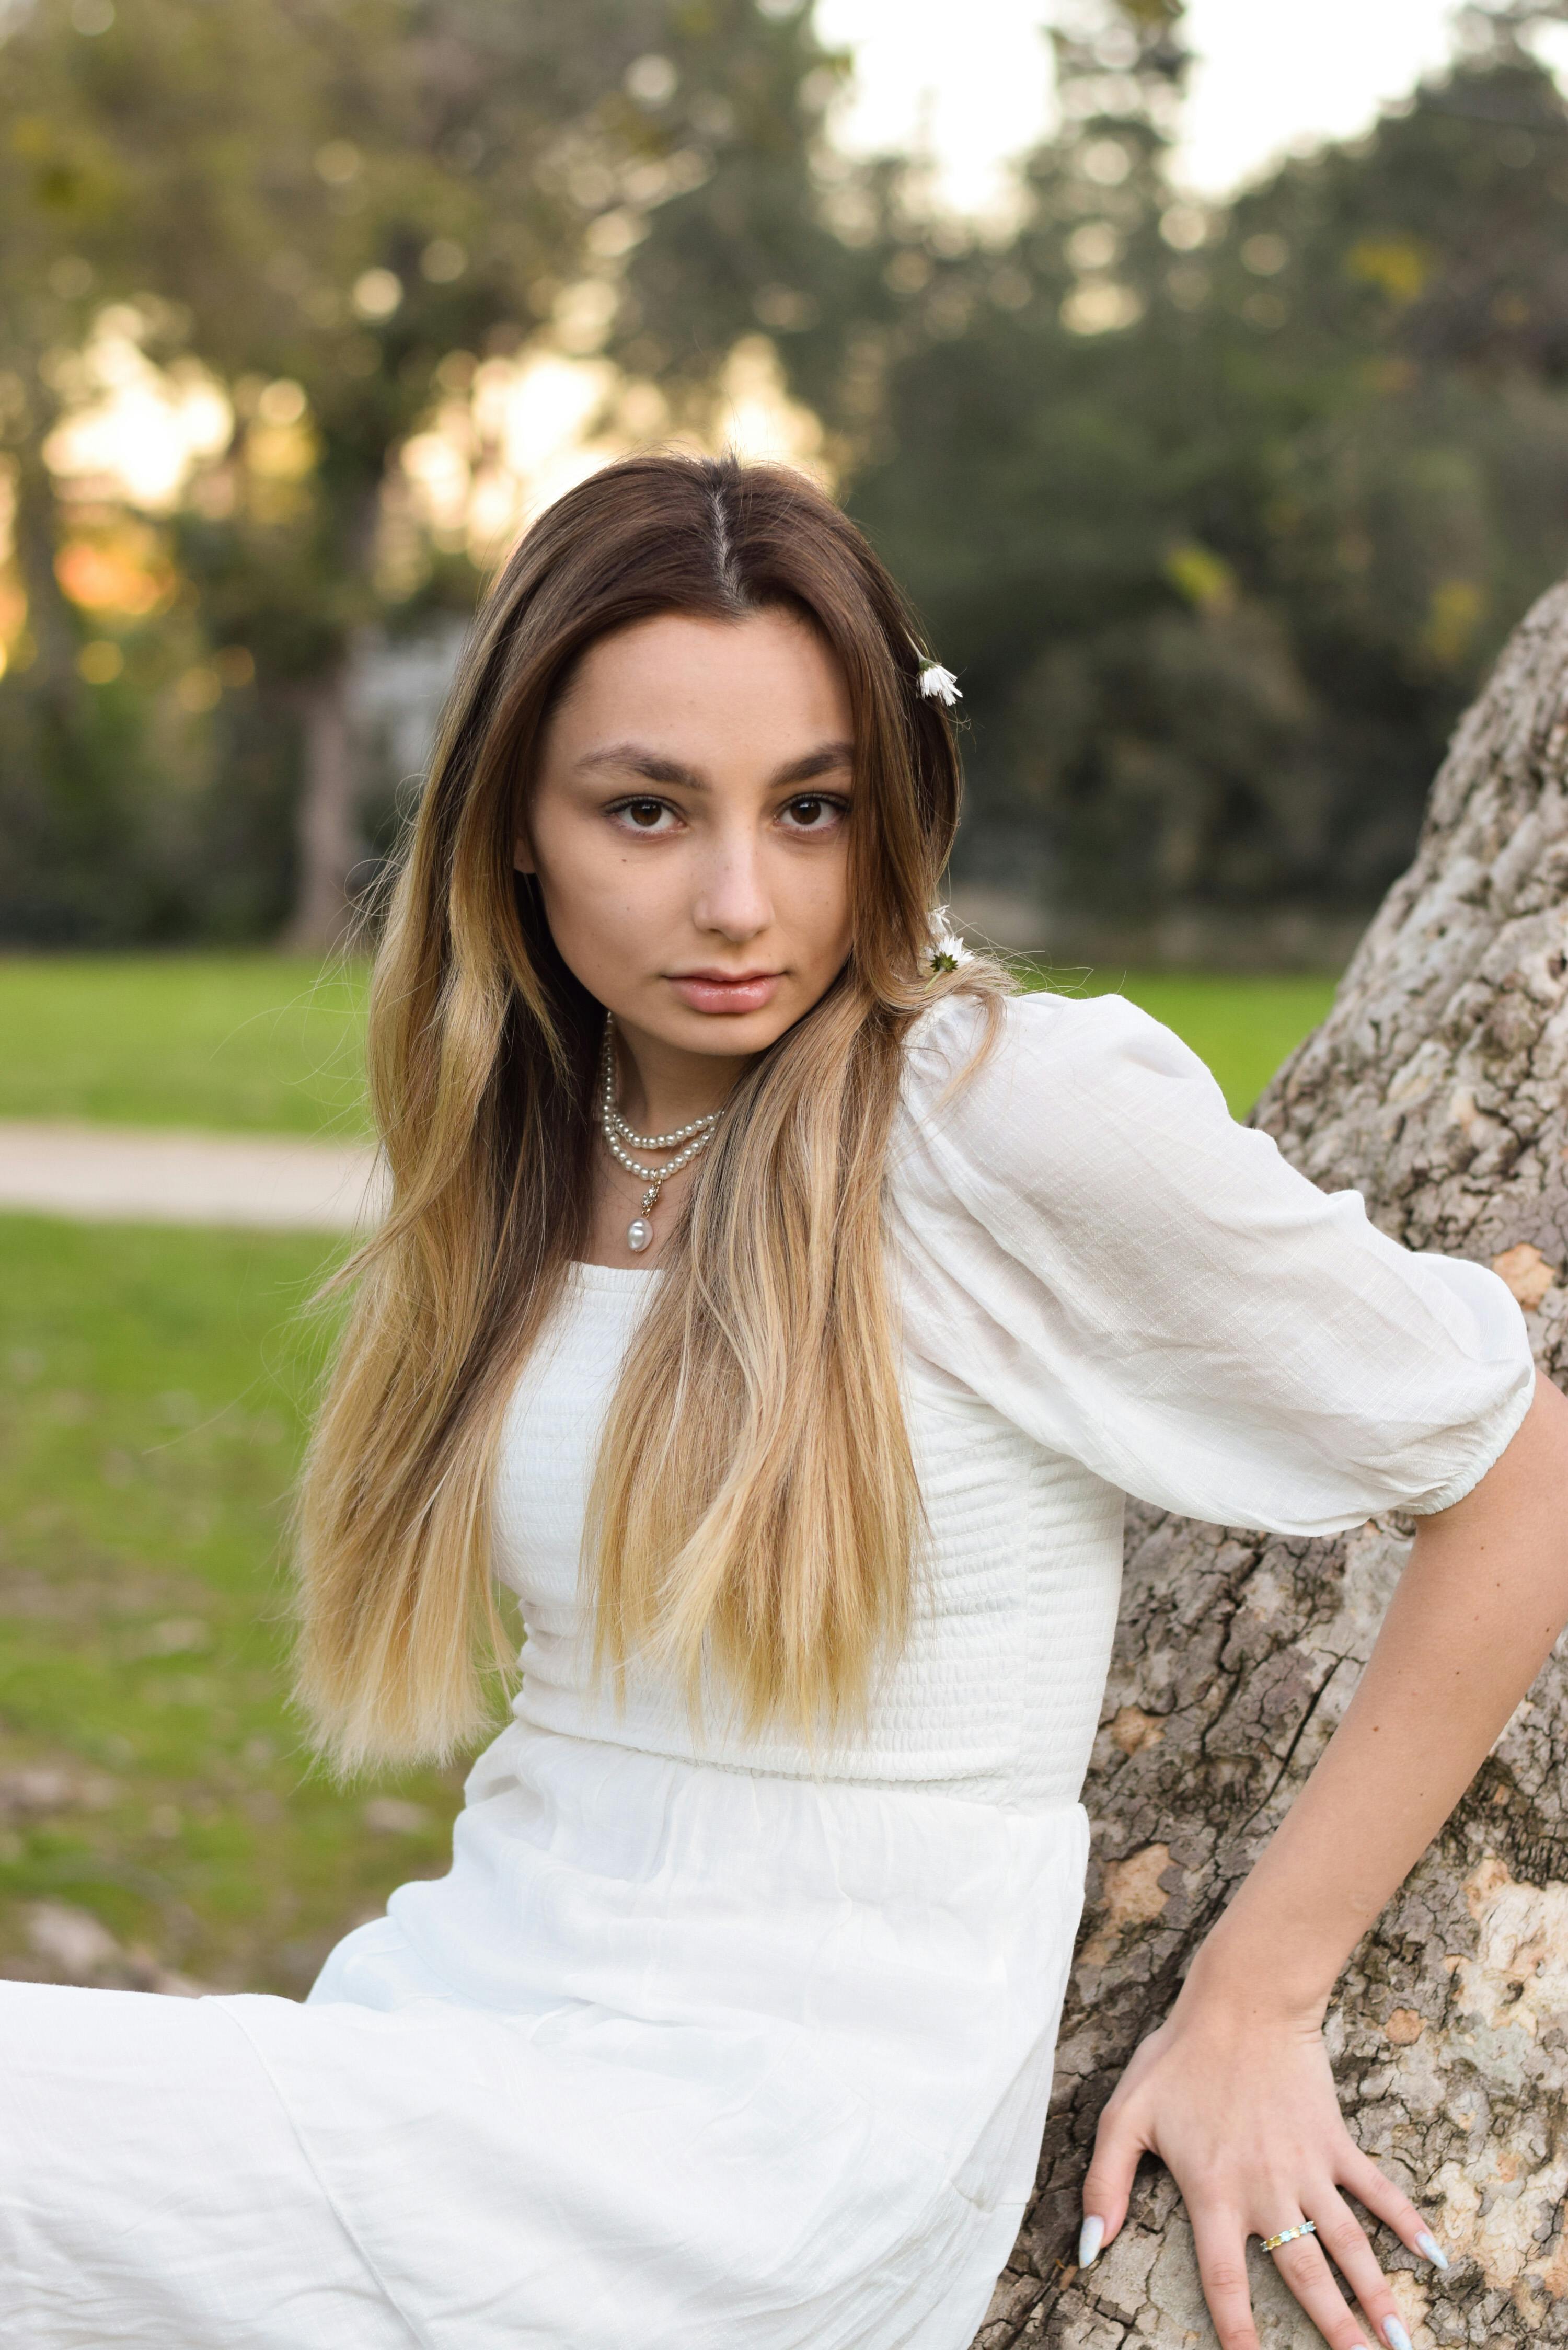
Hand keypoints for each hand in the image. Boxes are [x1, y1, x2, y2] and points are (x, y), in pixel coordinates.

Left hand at [1079, 1982, 1448, 2349]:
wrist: (1241, 2001)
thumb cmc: (1177, 2057)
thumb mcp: (1123, 2116)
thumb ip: (1102, 2184)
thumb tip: (1086, 2248)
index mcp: (1214, 2194)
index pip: (1225, 2282)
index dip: (1237, 2333)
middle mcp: (1267, 2191)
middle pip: (1305, 2278)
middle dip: (1335, 2331)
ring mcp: (1307, 2167)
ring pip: (1349, 2246)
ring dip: (1377, 2298)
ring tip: (1402, 2343)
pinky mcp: (1335, 2140)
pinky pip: (1377, 2188)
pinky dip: (1407, 2222)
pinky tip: (1434, 2257)